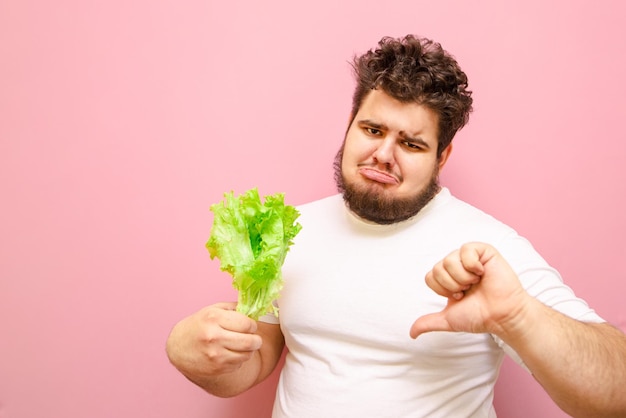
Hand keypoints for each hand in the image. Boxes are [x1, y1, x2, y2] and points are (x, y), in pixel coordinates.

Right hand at [166, 302, 261, 378]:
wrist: (179, 347)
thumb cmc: (198, 325)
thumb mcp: (213, 310)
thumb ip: (234, 308)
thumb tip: (254, 309)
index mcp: (214, 318)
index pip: (247, 324)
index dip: (252, 325)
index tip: (250, 326)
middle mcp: (214, 337)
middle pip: (251, 342)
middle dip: (256, 340)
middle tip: (254, 339)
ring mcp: (215, 355)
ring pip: (247, 355)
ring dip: (248, 350)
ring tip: (241, 345)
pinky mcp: (216, 368)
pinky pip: (238, 364)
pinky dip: (238, 359)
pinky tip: (229, 353)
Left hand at [410, 242, 530, 338]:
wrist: (501, 316)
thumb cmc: (479, 316)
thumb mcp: (448, 320)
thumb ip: (428, 323)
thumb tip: (411, 333)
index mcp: (448, 278)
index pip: (430, 276)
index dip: (442, 290)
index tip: (459, 297)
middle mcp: (457, 266)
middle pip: (438, 268)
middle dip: (452, 285)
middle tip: (469, 290)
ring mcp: (470, 258)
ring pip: (449, 260)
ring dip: (463, 277)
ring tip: (476, 283)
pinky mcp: (484, 251)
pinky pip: (466, 249)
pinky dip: (472, 264)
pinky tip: (482, 272)